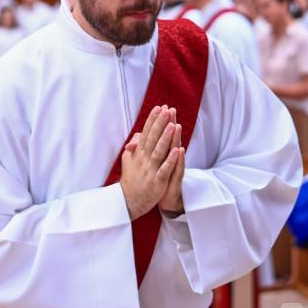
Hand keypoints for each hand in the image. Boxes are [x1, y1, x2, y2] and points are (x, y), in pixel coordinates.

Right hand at [121, 106, 181, 220]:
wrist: (130, 200)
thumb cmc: (132, 178)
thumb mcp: (130, 159)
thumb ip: (135, 146)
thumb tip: (139, 134)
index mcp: (138, 153)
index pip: (146, 133)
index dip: (153, 120)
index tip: (159, 107)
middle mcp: (143, 159)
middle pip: (153, 138)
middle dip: (160, 124)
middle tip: (167, 110)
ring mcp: (150, 170)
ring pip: (159, 152)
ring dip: (165, 138)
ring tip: (173, 125)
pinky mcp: (157, 181)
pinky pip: (164, 169)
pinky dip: (171, 160)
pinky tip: (178, 151)